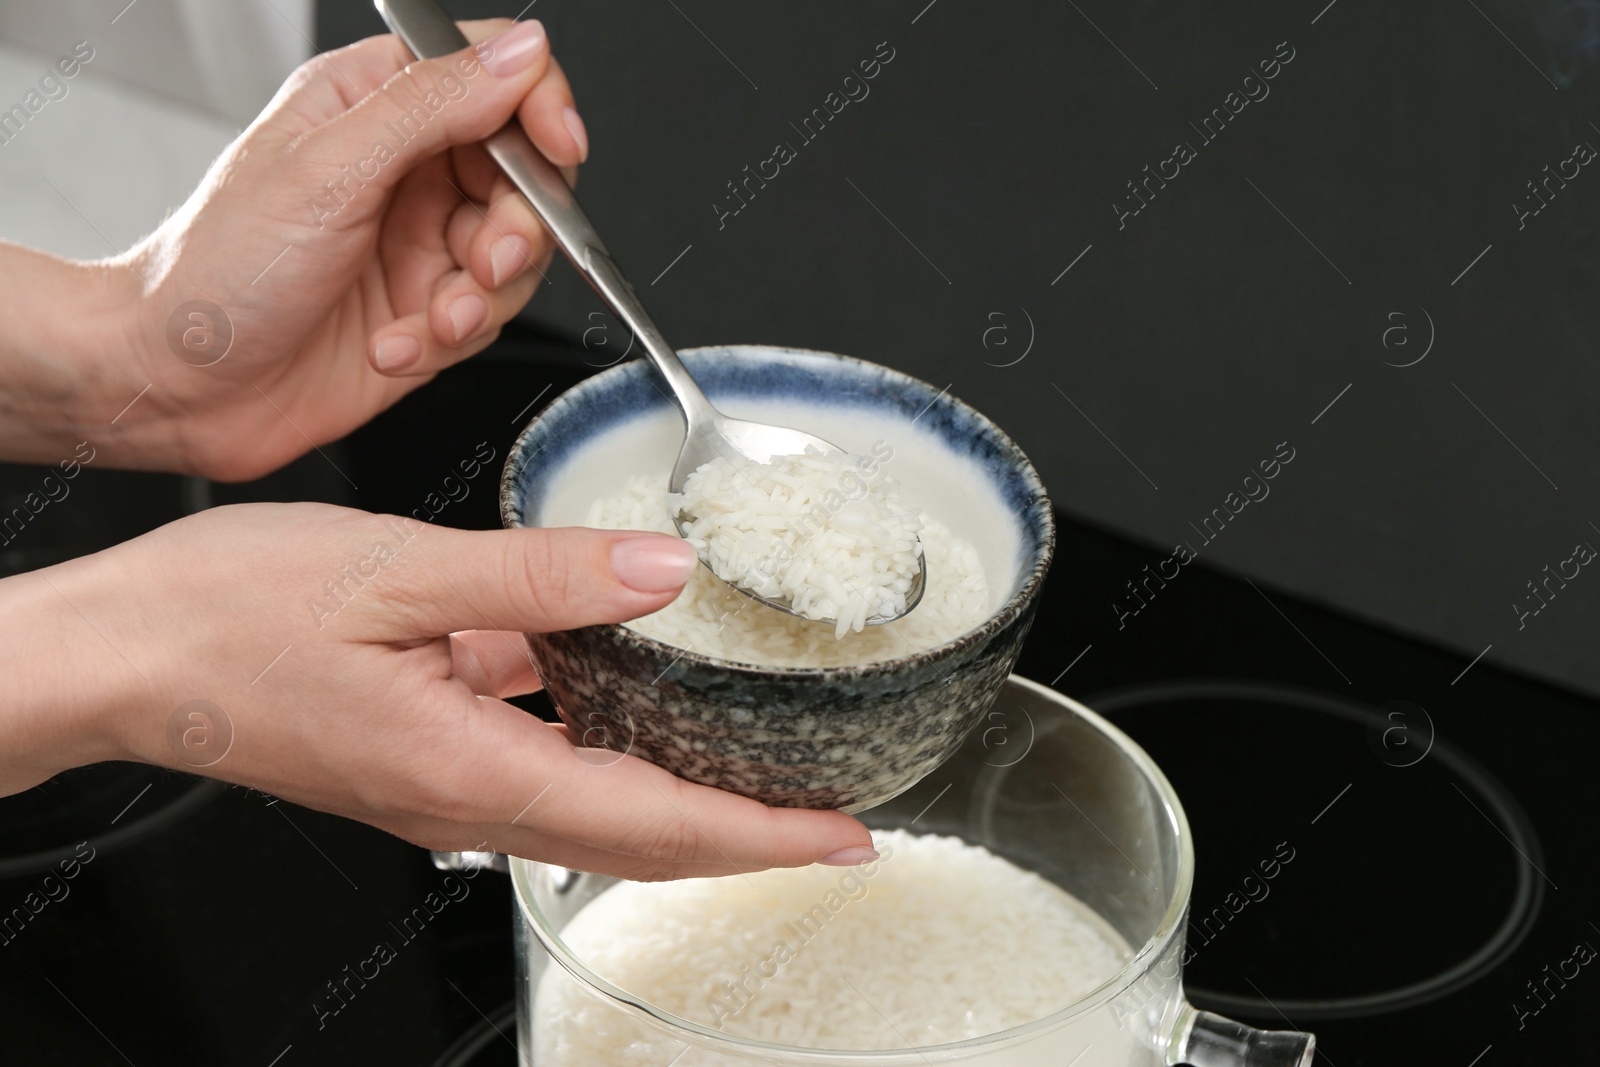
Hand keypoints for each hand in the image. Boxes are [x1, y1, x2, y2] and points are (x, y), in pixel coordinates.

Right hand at [1, 505, 873, 879]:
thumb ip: (538, 577)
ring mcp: (445, 779)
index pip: (653, 823)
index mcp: (469, 768)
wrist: (123, 657)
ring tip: (764, 762)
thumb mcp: (397, 571)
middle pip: (641, 835)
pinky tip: (630, 685)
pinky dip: (607, 739)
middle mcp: (466, 796)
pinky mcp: (425, 749)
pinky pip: (541, 755)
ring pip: (597, 803)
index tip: (843, 836)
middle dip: (748, 836)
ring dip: (688, 795)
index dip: (760, 837)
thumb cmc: (226, 619)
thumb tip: (658, 574)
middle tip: (834, 816)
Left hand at [110, 20, 582, 479]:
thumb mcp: (330, 170)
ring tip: (434, 318)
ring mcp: (417, 244)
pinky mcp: (426, 313)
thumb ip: (433, 105)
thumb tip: (521, 57)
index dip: (538, 106)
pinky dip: (450, 339)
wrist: (180, 387)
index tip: (557, 150)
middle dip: (517, 227)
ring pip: (516, 254)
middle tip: (486, 261)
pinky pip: (486, 319)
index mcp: (372, 104)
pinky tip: (394, 345)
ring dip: (484, 296)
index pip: (492, 74)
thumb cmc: (217, 273)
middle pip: (522, 174)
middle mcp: (403, 170)